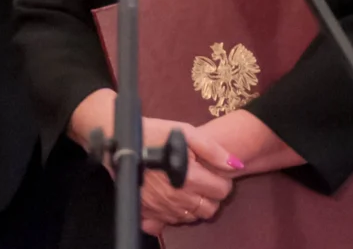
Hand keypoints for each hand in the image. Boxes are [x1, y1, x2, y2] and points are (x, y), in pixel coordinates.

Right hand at [138, 117, 242, 233]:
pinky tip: (169, 198)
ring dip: (192, 204)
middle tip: (199, 179)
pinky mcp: (147, 212)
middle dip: (209, 195)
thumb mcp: (184, 131)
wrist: (117, 139)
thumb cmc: (151, 132)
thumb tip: (235, 165)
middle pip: (209, 209)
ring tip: (183, 185)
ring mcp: (161, 207)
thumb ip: (212, 149)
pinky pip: (169, 222)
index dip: (220, 179)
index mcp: (189, 177)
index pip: (222, 191)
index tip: (210, 170)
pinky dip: (173, 213)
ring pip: (191, 217)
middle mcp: (177, 196)